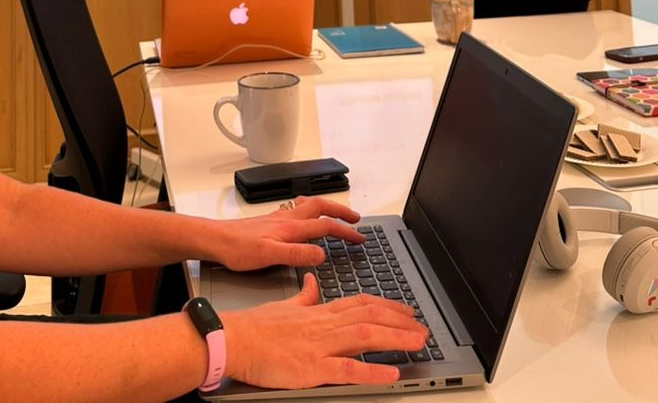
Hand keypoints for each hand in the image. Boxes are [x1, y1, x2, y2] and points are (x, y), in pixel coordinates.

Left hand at [211, 196, 364, 270]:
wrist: (215, 240)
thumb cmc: (237, 249)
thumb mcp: (268, 256)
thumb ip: (296, 254)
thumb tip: (321, 253)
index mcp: (290, 228)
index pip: (325, 225)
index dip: (345, 231)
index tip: (359, 238)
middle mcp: (286, 219)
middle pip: (320, 207)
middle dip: (341, 211)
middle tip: (356, 219)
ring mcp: (278, 218)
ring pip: (309, 206)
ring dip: (327, 208)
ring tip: (337, 213)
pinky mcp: (270, 222)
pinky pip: (297, 210)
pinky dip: (310, 210)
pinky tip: (305, 216)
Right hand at [223, 272, 427, 388]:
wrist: (234, 338)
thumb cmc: (257, 326)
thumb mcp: (285, 304)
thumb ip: (303, 296)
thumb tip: (311, 283)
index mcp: (320, 310)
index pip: (361, 303)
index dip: (387, 306)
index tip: (405, 310)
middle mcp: (325, 324)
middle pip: (370, 317)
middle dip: (400, 322)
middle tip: (422, 327)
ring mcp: (320, 345)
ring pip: (365, 337)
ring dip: (395, 339)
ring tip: (417, 343)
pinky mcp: (312, 367)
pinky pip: (347, 369)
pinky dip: (371, 371)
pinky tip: (390, 373)